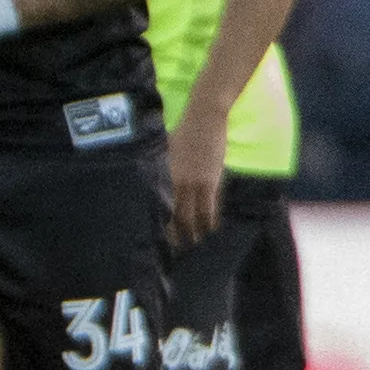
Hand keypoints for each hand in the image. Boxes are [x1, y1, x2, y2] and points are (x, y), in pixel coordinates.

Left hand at [167, 104, 228, 245]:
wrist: (204, 117)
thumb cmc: (183, 130)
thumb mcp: (167, 150)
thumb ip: (164, 167)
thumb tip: (157, 177)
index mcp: (166, 176)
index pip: (161, 207)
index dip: (161, 224)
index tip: (159, 238)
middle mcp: (178, 183)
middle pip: (177, 216)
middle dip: (177, 235)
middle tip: (175, 251)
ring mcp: (196, 183)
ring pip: (195, 217)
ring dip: (195, 233)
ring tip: (194, 246)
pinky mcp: (212, 181)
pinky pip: (212, 208)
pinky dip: (211, 221)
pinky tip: (212, 231)